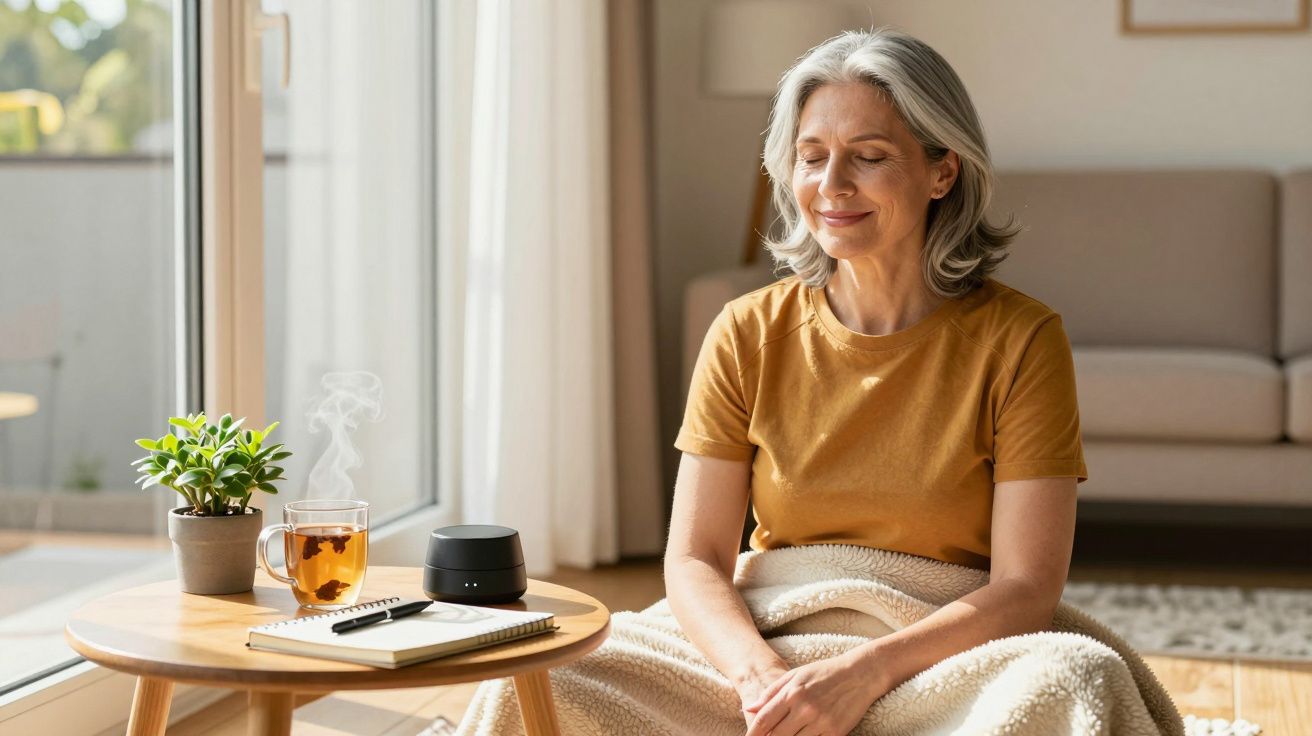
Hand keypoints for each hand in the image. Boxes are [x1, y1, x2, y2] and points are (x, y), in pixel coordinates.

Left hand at [742, 651, 887, 735]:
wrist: (860, 674)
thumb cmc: (824, 673)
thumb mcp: (795, 675)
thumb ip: (771, 692)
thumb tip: (749, 709)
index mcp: (792, 693)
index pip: (764, 720)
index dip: (752, 733)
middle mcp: (805, 709)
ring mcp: (821, 723)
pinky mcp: (836, 733)